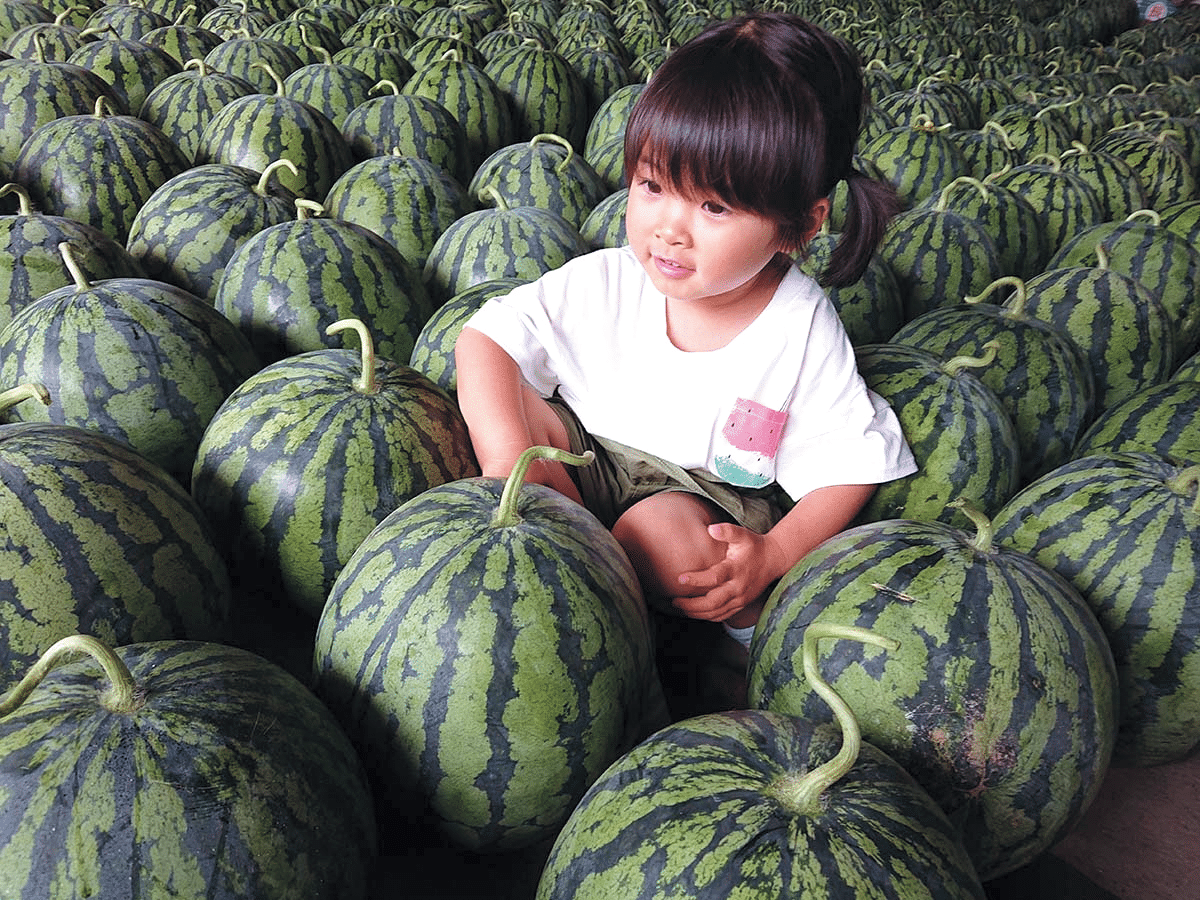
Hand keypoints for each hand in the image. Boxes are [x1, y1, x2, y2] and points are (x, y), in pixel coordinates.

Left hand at [672, 522, 786, 622]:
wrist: (774, 559)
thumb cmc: (754, 545)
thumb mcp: (742, 534)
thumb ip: (727, 531)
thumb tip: (711, 529)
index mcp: (736, 569)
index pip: (715, 577)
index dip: (697, 579)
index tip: (679, 578)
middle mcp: (738, 587)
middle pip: (713, 602)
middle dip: (692, 604)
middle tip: (674, 601)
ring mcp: (741, 599)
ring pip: (716, 613)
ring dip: (697, 613)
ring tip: (680, 608)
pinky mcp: (741, 604)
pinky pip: (723, 616)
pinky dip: (707, 617)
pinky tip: (694, 613)